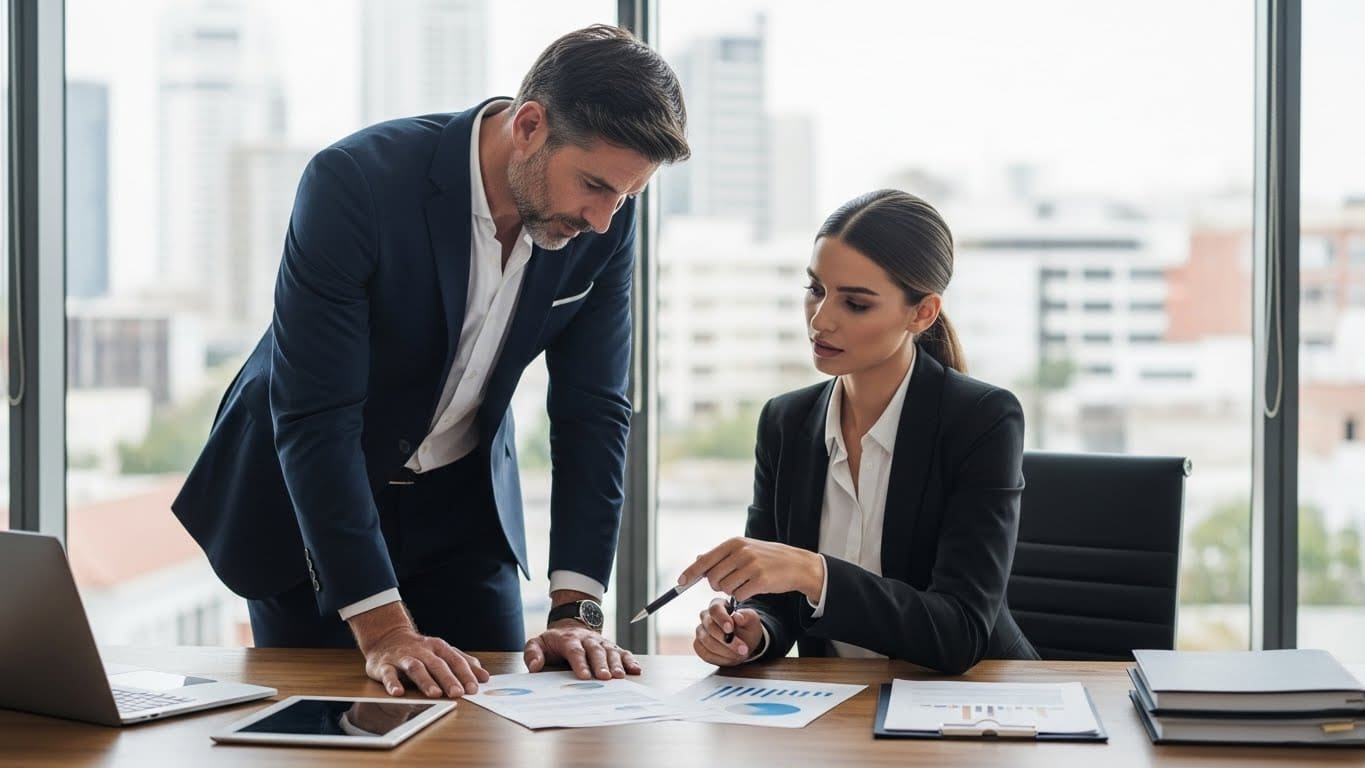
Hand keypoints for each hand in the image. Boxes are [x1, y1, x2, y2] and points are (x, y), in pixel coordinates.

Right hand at [349, 602, 487, 697]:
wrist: (387, 637)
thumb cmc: (420, 650)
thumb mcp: (442, 653)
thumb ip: (463, 663)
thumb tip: (484, 676)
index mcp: (438, 647)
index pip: (455, 660)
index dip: (465, 674)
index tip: (474, 688)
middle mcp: (422, 651)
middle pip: (437, 664)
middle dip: (448, 679)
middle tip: (458, 693)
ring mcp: (403, 657)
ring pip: (415, 667)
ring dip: (425, 681)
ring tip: (435, 694)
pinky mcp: (384, 665)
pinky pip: (388, 674)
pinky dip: (393, 683)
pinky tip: (398, 693)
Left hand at [524, 624, 641, 679]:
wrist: (570, 626)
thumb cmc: (554, 641)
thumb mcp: (538, 643)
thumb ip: (533, 653)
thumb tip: (535, 666)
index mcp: (568, 639)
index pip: (575, 651)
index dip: (580, 663)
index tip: (584, 676)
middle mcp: (587, 639)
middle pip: (595, 651)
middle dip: (601, 664)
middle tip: (605, 678)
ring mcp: (601, 642)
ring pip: (610, 651)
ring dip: (616, 663)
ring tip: (620, 677)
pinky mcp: (611, 647)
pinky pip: (622, 652)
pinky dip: (630, 660)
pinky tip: (636, 670)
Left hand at [678, 537, 824, 602]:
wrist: (797, 565)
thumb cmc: (768, 558)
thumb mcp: (745, 549)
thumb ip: (721, 555)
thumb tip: (698, 558)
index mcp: (734, 543)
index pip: (705, 559)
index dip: (691, 572)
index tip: (680, 582)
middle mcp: (741, 552)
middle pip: (713, 577)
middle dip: (717, 584)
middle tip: (731, 582)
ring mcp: (751, 566)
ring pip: (725, 588)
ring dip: (732, 590)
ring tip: (746, 582)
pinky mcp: (760, 580)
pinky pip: (739, 595)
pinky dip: (743, 595)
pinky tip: (754, 588)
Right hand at [693, 598, 763, 666]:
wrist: (744, 642)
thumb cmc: (746, 628)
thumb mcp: (752, 620)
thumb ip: (747, 616)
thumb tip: (737, 617)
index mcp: (718, 605)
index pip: (715, 609)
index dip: (722, 619)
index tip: (730, 629)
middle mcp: (706, 617)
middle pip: (709, 626)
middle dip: (726, 640)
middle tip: (742, 648)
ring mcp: (700, 631)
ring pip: (707, 641)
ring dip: (725, 651)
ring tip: (740, 654)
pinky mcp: (699, 646)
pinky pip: (705, 653)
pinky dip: (720, 658)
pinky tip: (731, 658)